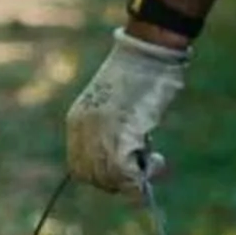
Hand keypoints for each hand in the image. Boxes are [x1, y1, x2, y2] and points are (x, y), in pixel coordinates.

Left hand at [65, 32, 189, 195]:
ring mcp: (100, 134)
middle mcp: (83, 131)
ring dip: (133, 179)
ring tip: (154, 161)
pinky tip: (157, 160)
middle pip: (91, 177)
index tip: (127, 167)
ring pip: (109, 180)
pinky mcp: (121, 136)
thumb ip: (113, 129)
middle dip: (118, 181)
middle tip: (144, 166)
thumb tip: (130, 154)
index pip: (79, 167)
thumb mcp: (117, 105)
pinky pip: (128, 176)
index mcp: (77, 122)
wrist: (148, 53)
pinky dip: (144, 175)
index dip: (103, 175)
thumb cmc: (140, 74)